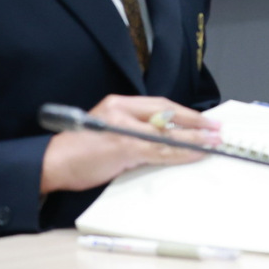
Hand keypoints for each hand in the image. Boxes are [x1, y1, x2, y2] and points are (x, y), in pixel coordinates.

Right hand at [39, 95, 219, 194]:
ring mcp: (122, 128)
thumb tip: (167, 138)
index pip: (161, 104)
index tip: (206, 121)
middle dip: (196, 123)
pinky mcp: (122, 146)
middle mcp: (122, 111)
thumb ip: (135, 131)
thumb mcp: (109, 132)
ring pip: (167, 132)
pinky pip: (159, 150)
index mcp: (119, 104)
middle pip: (168, 113)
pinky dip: (179, 153)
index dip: (186, 113)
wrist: (51, 164)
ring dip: (193, 139)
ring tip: (213, 143)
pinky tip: (194, 154)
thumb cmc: (79, 151)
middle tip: (217, 130)